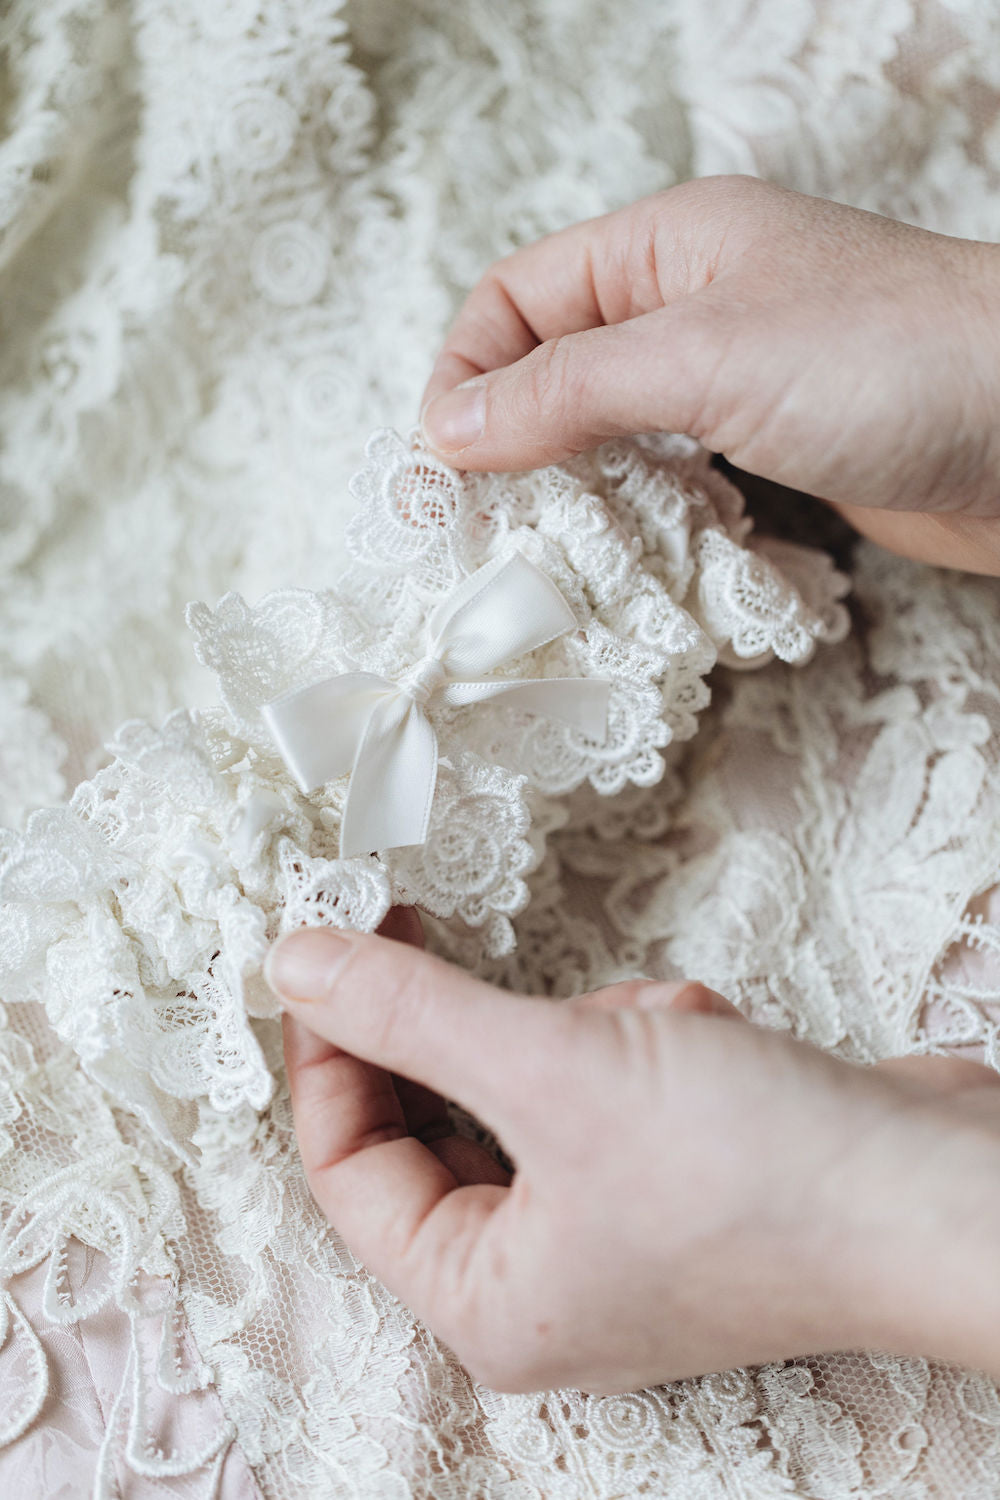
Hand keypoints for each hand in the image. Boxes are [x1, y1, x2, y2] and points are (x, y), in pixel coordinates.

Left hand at [269, 914, 999, 1392]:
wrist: (941, 1193)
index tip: (325, 948)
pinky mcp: (678, 1178)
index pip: (349, 1166)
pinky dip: (640, 1042)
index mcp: (486, 1300)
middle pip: (443, 1121)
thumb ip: (412, 1013)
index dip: (328, 1048)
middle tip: (425, 930)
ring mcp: (616, 1232)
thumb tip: (295, 963)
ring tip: (654, 1029)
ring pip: (533, 1087)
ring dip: (579, 1031)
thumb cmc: (756, 1173)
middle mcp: (545, 1283)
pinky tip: (705, 1038)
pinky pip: (607, 1084)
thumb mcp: (552, 1069)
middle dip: (468, 1029)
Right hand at [420, 176, 999, 575]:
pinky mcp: (770, 453)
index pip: (519, 298)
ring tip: (540, 555)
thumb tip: (449, 428)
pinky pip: (671, 484)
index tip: (441, 464)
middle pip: (557, 369)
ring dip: (570, 492)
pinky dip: (637, 520)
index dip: (468, 374)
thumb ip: (569, 388)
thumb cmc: (889, 358)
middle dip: (509, 443)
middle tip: (477, 526)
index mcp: (668, 245)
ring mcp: (734, 383)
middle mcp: (694, 307)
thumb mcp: (703, 355)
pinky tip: (624, 562)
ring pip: (611, 435)